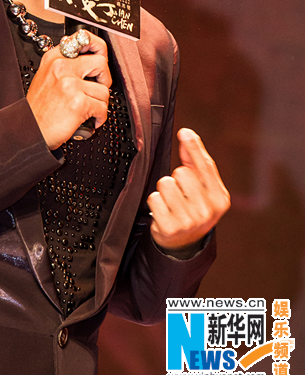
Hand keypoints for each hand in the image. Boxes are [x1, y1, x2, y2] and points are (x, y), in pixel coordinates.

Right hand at [26, 31, 110, 149]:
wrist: (29, 131)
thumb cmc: (38, 109)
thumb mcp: (45, 77)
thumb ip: (64, 66)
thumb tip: (89, 59)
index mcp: (53, 58)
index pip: (82, 40)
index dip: (98, 47)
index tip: (101, 54)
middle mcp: (61, 67)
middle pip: (100, 62)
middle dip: (105, 78)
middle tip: (98, 89)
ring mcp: (70, 84)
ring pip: (104, 90)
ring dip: (100, 103)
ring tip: (89, 110)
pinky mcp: (78, 102)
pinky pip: (102, 107)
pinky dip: (99, 117)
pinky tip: (90, 120)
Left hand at [147, 128, 229, 254]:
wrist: (184, 243)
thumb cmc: (194, 208)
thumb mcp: (203, 188)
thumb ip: (196, 161)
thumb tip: (187, 134)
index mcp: (220, 199)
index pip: (205, 167)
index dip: (194, 148)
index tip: (184, 132)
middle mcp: (207, 211)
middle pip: (181, 173)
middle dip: (177, 179)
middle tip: (181, 194)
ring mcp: (189, 221)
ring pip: (165, 184)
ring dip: (164, 190)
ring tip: (171, 202)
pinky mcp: (170, 227)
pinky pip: (154, 198)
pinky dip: (155, 201)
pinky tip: (163, 211)